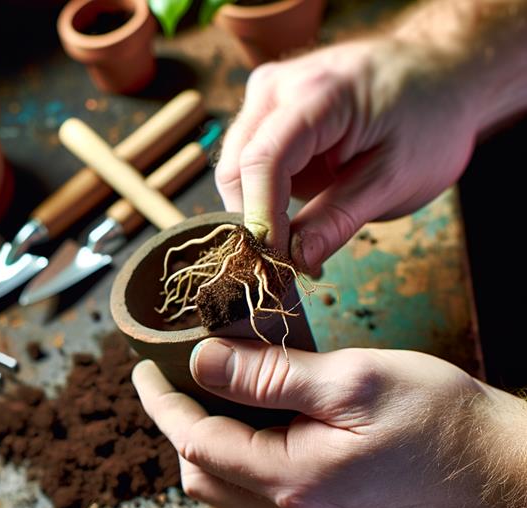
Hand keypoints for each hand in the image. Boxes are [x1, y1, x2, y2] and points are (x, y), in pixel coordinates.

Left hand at [131, 338, 522, 507]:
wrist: (494, 458)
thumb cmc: (435, 414)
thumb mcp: (350, 379)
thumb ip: (270, 373)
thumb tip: (202, 361)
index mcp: (294, 478)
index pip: (197, 442)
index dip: (162, 403)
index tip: (144, 368)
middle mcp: (294, 507)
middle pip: (202, 472)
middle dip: (177, 424)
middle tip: (172, 376)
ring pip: (226, 484)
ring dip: (204, 438)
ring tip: (206, 389)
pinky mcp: (324, 506)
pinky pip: (256, 485)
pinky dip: (237, 449)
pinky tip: (248, 413)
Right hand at [215, 37, 480, 272]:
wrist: (441, 74)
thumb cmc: (429, 120)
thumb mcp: (395, 179)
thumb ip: (338, 220)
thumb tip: (294, 260)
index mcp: (317, 93)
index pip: (262, 161)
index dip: (261, 219)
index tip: (276, 265)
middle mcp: (278, 85)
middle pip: (237, 166)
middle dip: (254, 220)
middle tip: (286, 265)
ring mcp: (267, 92)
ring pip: (236, 167)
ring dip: (256, 209)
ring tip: (296, 242)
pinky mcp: (265, 107)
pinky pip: (248, 159)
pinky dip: (263, 194)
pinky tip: (294, 214)